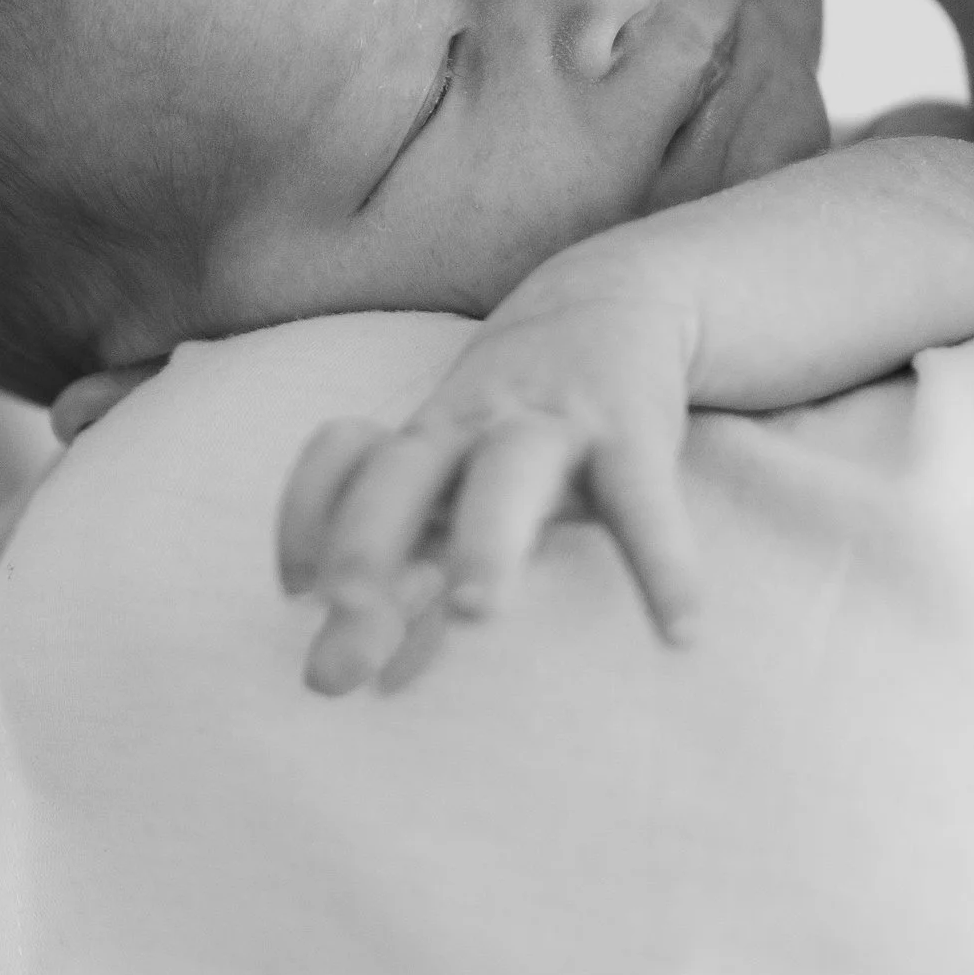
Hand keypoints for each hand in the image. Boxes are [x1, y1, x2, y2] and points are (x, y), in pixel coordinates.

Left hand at [276, 273, 703, 694]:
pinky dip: (664, 563)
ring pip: (507, 470)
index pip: (343, 458)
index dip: (307, 513)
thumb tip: (342, 678)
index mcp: (423, 435)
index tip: (294, 589)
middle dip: (368, 535)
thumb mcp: (458, 476)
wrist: (616, 296)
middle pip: (403, 468)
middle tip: (341, 607)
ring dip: (486, 534)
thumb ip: (404, 571)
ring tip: (475, 612)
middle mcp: (471, 423)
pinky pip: (643, 499)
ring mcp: (552, 422)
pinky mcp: (633, 429)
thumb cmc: (516, 417)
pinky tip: (679, 633)